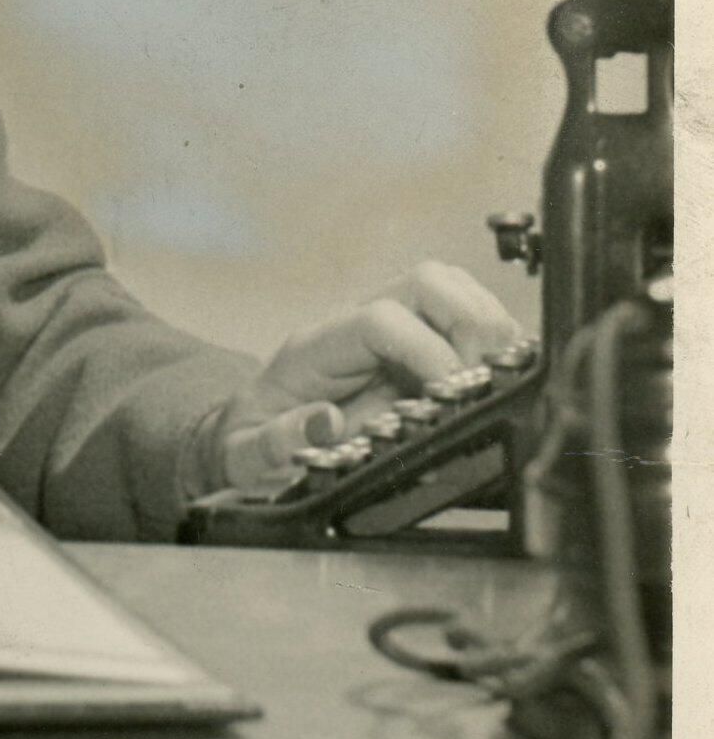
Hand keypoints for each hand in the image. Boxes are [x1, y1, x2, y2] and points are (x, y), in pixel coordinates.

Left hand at [212, 260, 529, 490]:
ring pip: (450, 288)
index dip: (426, 349)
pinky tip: (493, 377)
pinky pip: (462, 313)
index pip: (380, 320)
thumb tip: (324, 422)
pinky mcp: (412, 343)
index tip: (450, 393)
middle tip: (485, 381)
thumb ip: (273, 443)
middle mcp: (354, 327)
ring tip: (493, 379)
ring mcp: (387, 328)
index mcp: (314, 350)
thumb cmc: (252, 445)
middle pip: (426, 282)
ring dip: (486, 326)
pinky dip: (491, 338)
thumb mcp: (246, 456)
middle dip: (471, 324)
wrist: (250, 438)